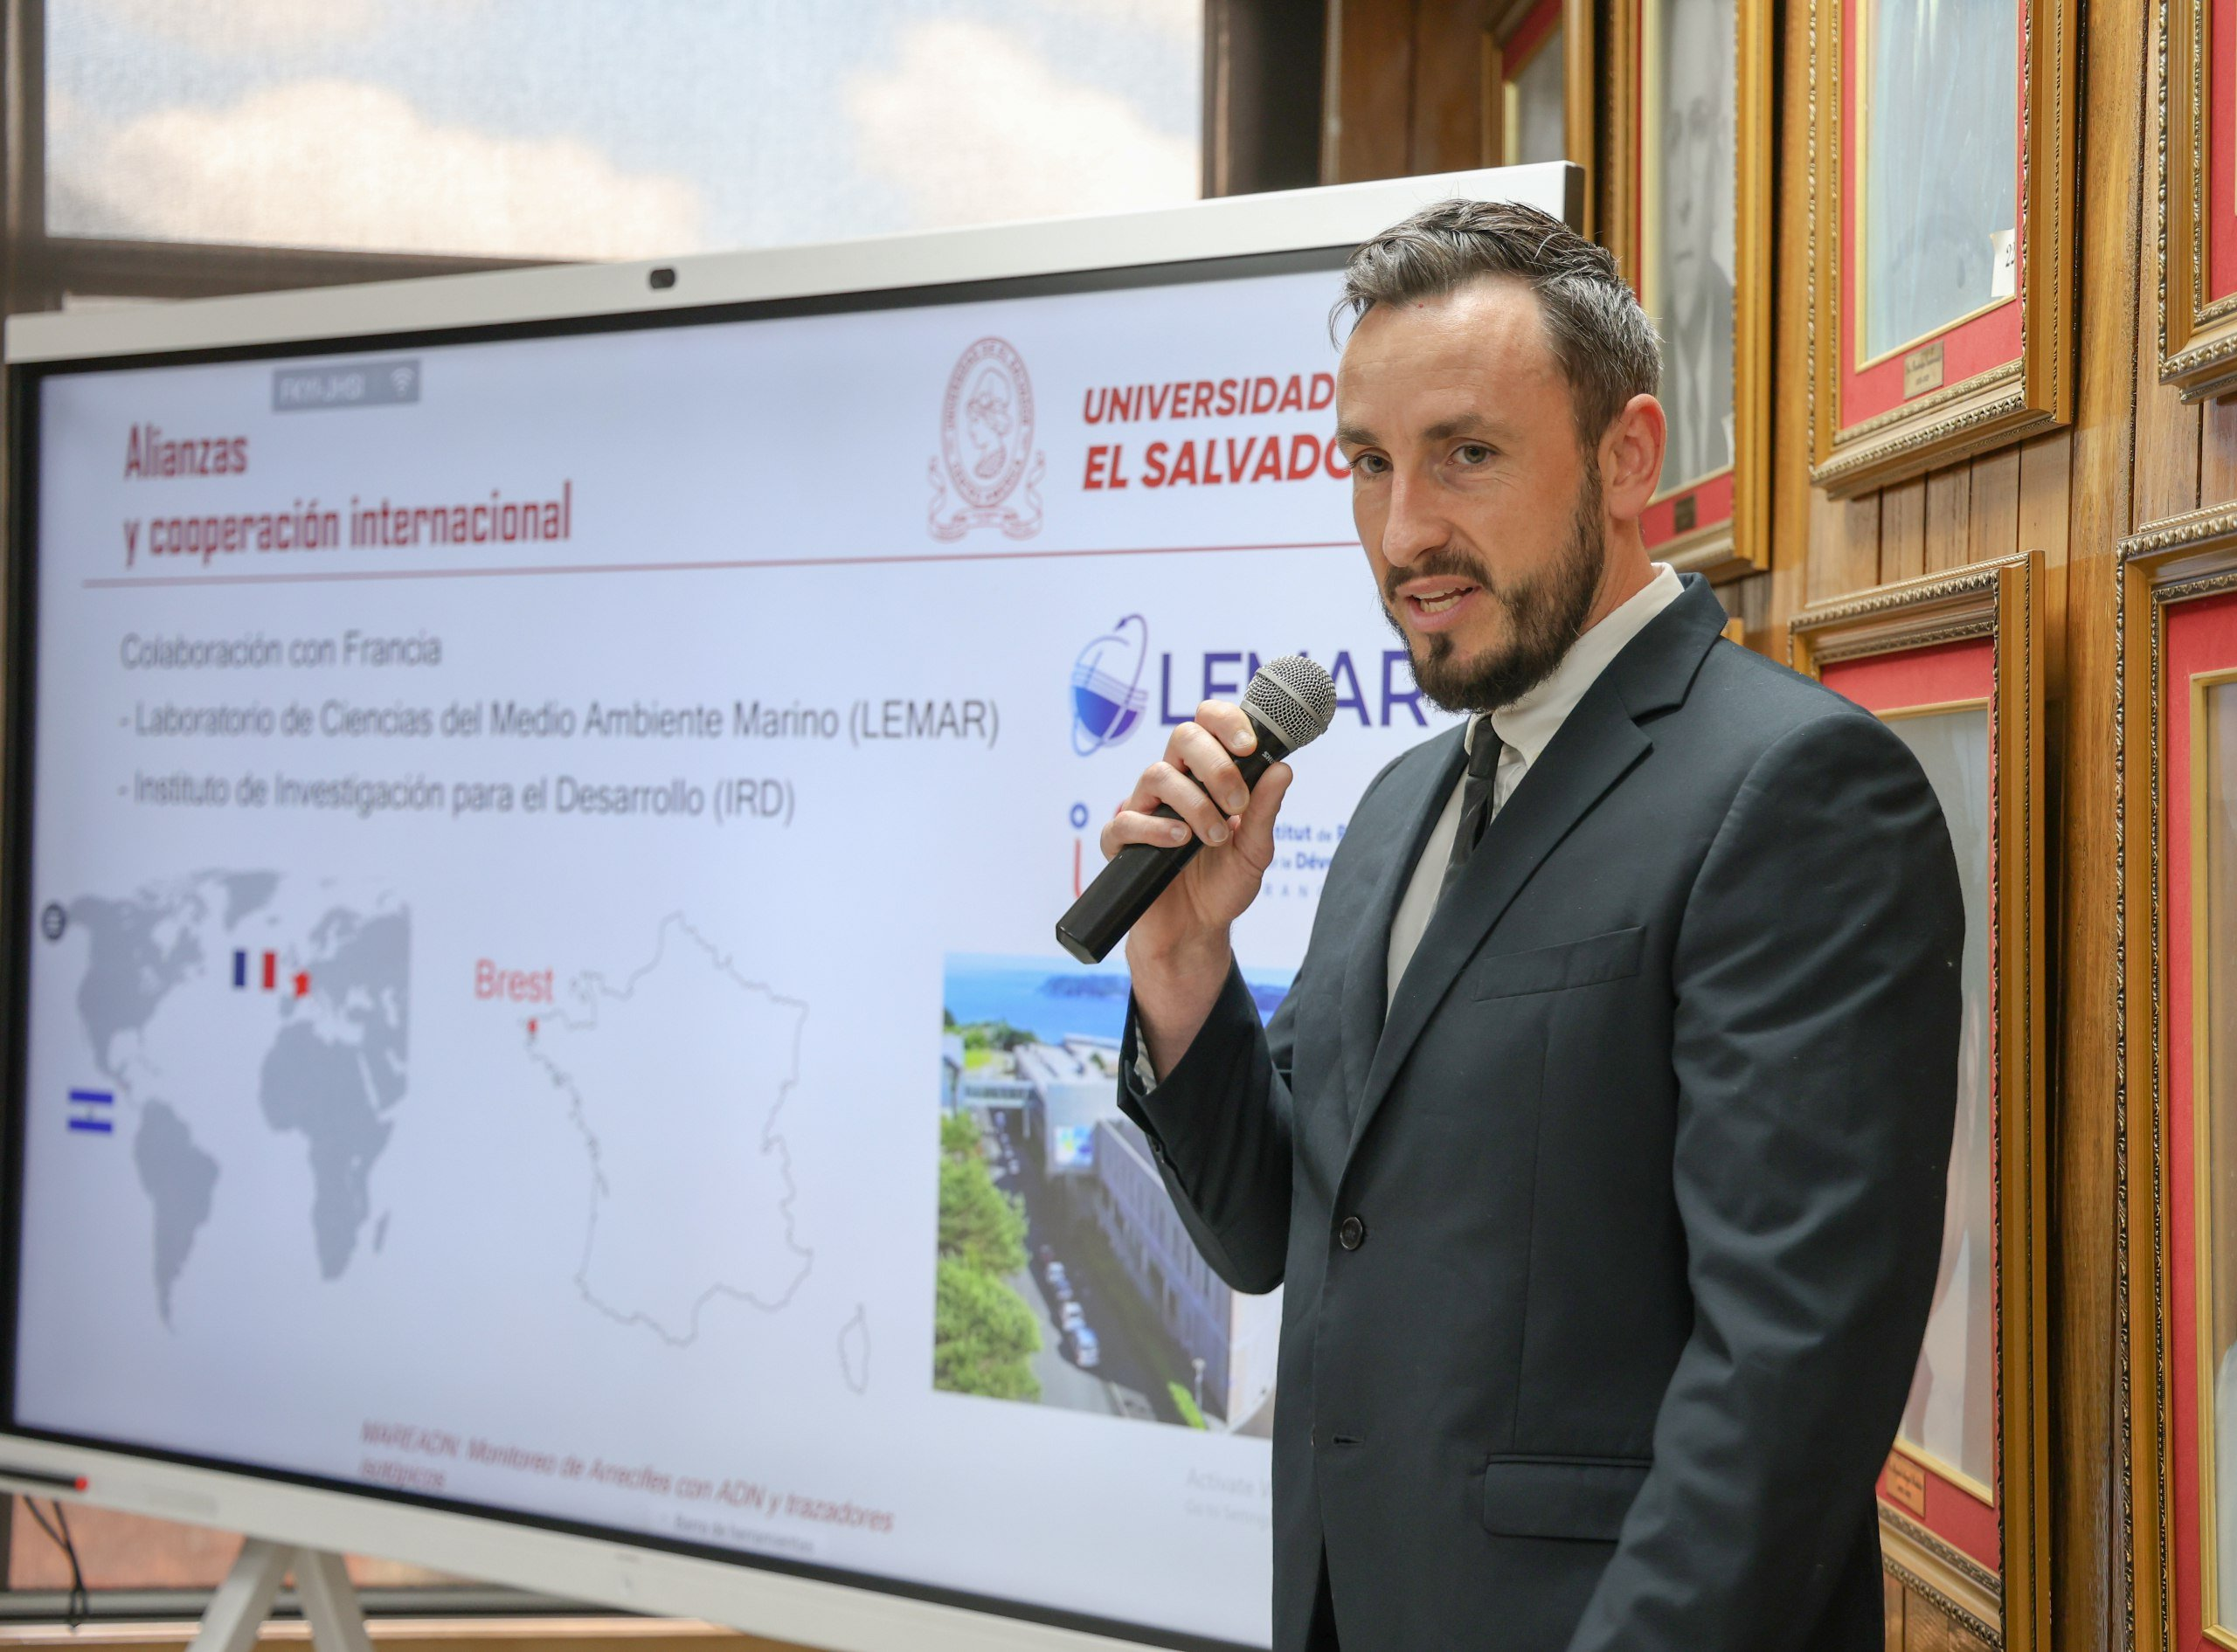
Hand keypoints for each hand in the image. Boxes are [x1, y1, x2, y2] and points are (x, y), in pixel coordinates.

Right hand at [1103, 701, 1294, 1068]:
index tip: (1250, 746)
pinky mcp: (1122, 842)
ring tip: (1215, 837)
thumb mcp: (1255, 849)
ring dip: (1194, 803)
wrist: (1196, 932)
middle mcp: (1174, 783)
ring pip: (1158, 774)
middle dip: (1216, 764)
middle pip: (1182, 736)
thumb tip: (1283, 768)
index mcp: (1206, 775)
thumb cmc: (1223, 885)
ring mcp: (1145, 808)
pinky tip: (1180, 843)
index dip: (1226, 721)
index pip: (1208, 724)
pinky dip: (1155, 828)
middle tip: (1238, 802)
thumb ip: (1264, 811)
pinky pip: (1126, 820)